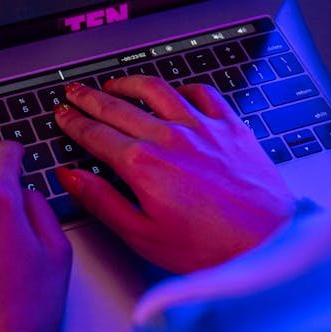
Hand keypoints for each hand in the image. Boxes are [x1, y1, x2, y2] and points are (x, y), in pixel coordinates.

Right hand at [54, 77, 294, 272]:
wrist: (267, 244)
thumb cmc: (209, 249)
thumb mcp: (142, 235)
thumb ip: (102, 201)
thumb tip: (72, 177)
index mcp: (144, 164)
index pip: (96, 134)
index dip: (74, 122)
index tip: (63, 115)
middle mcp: (171, 137)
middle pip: (119, 106)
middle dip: (90, 97)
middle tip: (75, 92)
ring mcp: (202, 127)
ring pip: (158, 90)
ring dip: (130, 83)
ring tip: (115, 83)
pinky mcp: (231, 127)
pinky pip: (203, 93)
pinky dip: (183, 88)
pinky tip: (176, 92)